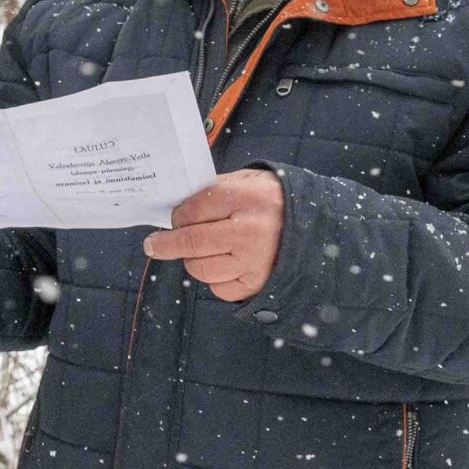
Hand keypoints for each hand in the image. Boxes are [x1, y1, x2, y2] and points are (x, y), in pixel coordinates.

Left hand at [142, 169, 284, 302]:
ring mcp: (253, 261)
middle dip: (165, 244)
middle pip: (191, 242)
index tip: (173, 219)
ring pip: (200, 268)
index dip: (177, 216)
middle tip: (153, 245)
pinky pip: (218, 288)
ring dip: (193, 260)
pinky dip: (214, 278)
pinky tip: (225, 264)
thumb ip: (214, 190)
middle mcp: (249, 231)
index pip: (194, 209)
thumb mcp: (249, 181)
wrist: (315, 227)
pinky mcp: (256, 283)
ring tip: (204, 251)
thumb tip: (177, 208)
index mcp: (246, 198)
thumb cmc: (274, 201)